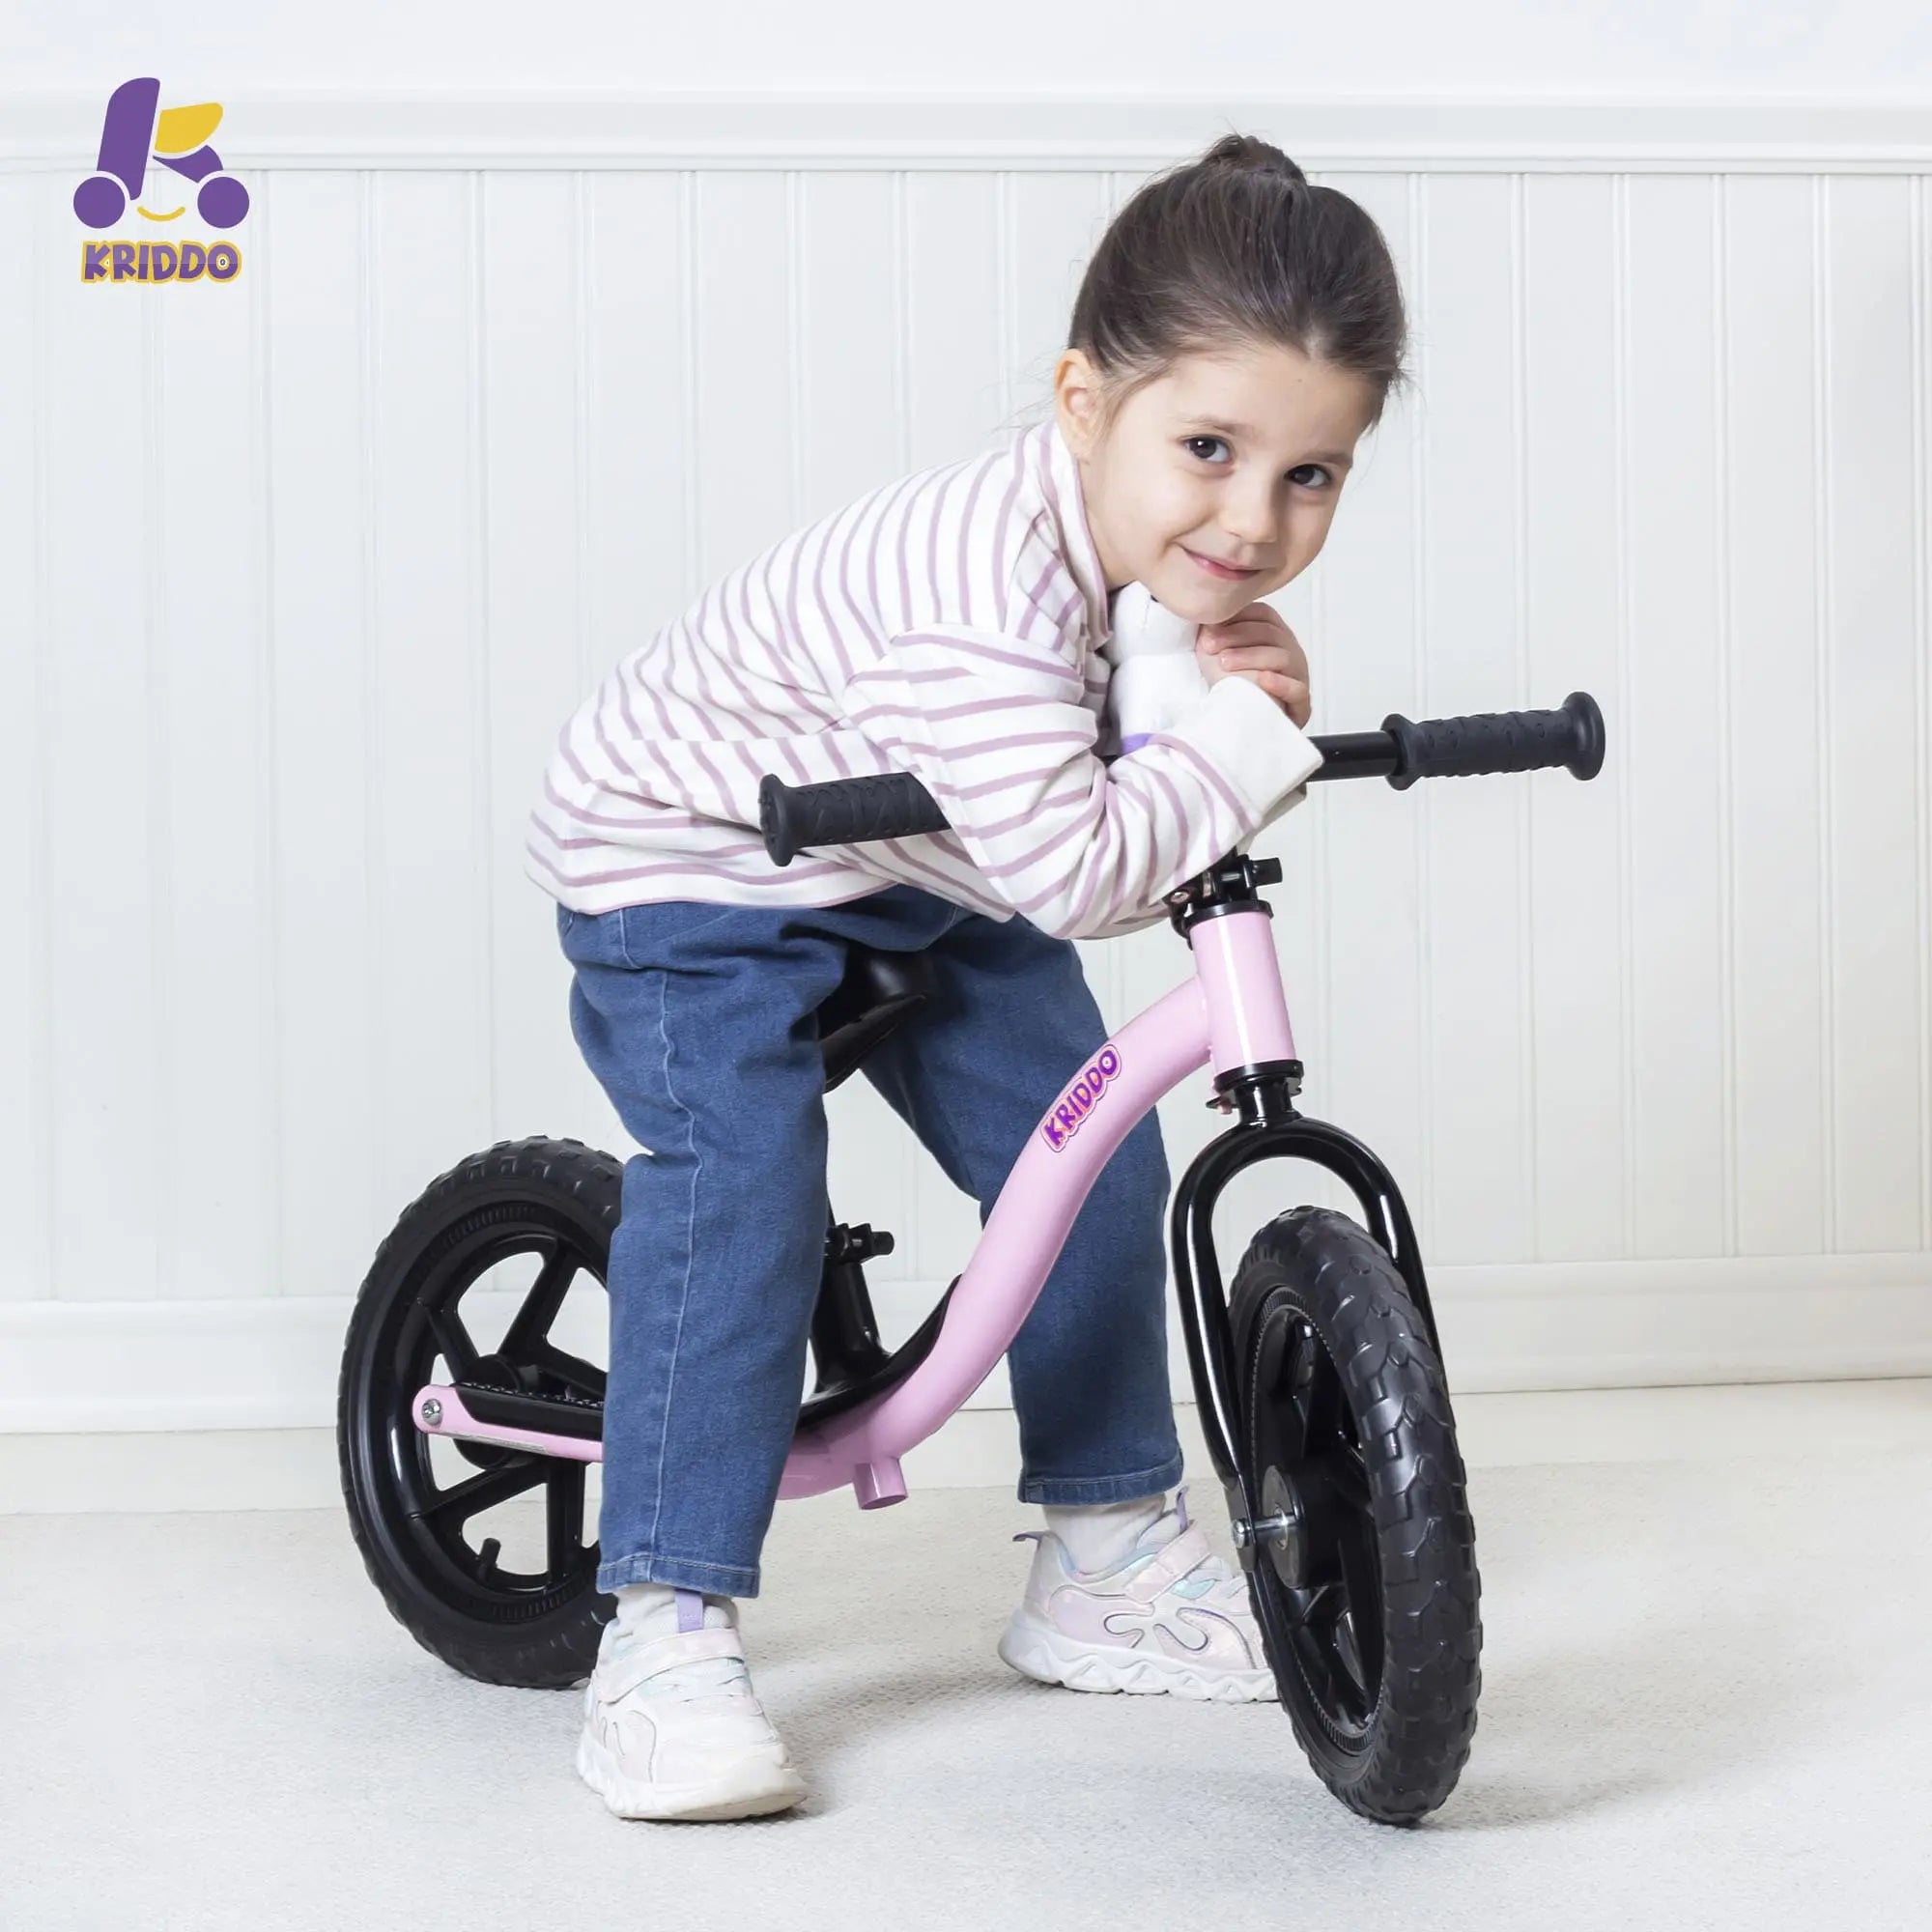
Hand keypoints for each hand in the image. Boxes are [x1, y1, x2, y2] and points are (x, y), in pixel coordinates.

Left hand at [1195, 603, 1311, 727]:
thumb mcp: (1219, 655)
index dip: (1236, 619)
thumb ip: (1217, 631)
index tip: (1207, 629)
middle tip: (1209, 645)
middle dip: (1236, 637)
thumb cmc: (1230, 687)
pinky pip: (1298, 690)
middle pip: (1271, 634)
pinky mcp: (1301, 705)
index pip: (1263, 615)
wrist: (1240, 726)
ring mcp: (1298, 677)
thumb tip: (1203, 610)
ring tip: (1224, 663)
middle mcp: (1291, 652)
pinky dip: (1280, 684)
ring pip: (1282, 658)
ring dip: (1251, 657)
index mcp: (1275, 636)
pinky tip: (1262, 680)